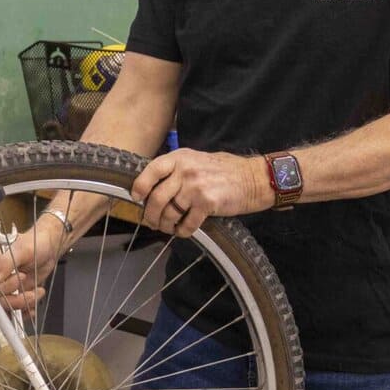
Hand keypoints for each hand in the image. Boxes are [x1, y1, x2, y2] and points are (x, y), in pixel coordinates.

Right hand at [0, 218, 69, 313]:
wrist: (49, 248)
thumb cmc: (35, 242)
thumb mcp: (22, 249)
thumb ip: (6, 263)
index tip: (15, 281)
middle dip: (13, 296)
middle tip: (26, 282)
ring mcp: (6, 287)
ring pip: (5, 306)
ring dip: (21, 304)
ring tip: (35, 293)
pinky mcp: (15, 295)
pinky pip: (15, 310)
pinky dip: (24, 312)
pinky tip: (31, 307)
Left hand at [131, 148, 269, 237]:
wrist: (252, 178)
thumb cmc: (223, 170)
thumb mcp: (195, 159)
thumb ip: (174, 170)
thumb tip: (151, 188)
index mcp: (179, 158)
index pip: (150, 171)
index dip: (139, 187)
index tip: (136, 198)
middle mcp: (185, 171)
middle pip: (156, 198)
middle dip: (150, 215)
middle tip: (152, 222)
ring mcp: (195, 187)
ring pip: (169, 214)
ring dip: (165, 225)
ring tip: (168, 228)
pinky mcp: (207, 204)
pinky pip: (187, 224)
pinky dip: (182, 231)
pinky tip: (183, 231)